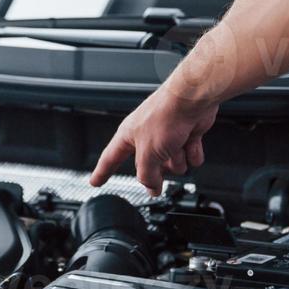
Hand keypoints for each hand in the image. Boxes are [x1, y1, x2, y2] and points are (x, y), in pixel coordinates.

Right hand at [90, 82, 218, 194]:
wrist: (192, 99)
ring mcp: (167, 135)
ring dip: (178, 160)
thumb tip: (151, 188)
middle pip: (148, 167)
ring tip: (179, 147)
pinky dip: (192, 153)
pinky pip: (189, 157)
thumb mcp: (148, 154)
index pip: (110, 159)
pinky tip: (191, 143)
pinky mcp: (186, 134)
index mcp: (129, 136)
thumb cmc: (166, 115)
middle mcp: (146, 136)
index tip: (95, 181)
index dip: (102, 172)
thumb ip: (146, 175)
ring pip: (173, 165)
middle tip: (162, 169)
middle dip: (159, 169)